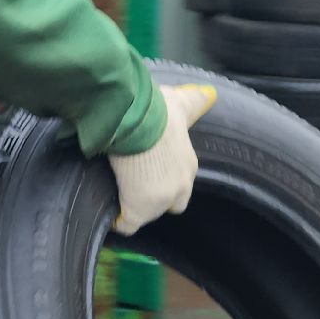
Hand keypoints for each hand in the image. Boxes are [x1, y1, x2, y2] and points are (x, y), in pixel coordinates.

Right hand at [108, 84, 215, 235]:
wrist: (140, 122)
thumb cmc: (158, 110)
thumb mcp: (181, 101)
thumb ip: (195, 100)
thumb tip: (210, 93)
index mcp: (188, 164)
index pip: (180, 181)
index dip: (163, 177)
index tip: (148, 169)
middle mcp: (180, 186)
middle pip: (170, 203)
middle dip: (154, 197)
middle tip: (133, 182)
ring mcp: (160, 202)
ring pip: (148, 213)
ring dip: (134, 205)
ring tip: (116, 190)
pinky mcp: (139, 211)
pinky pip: (127, 224)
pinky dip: (117, 219)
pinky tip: (108, 210)